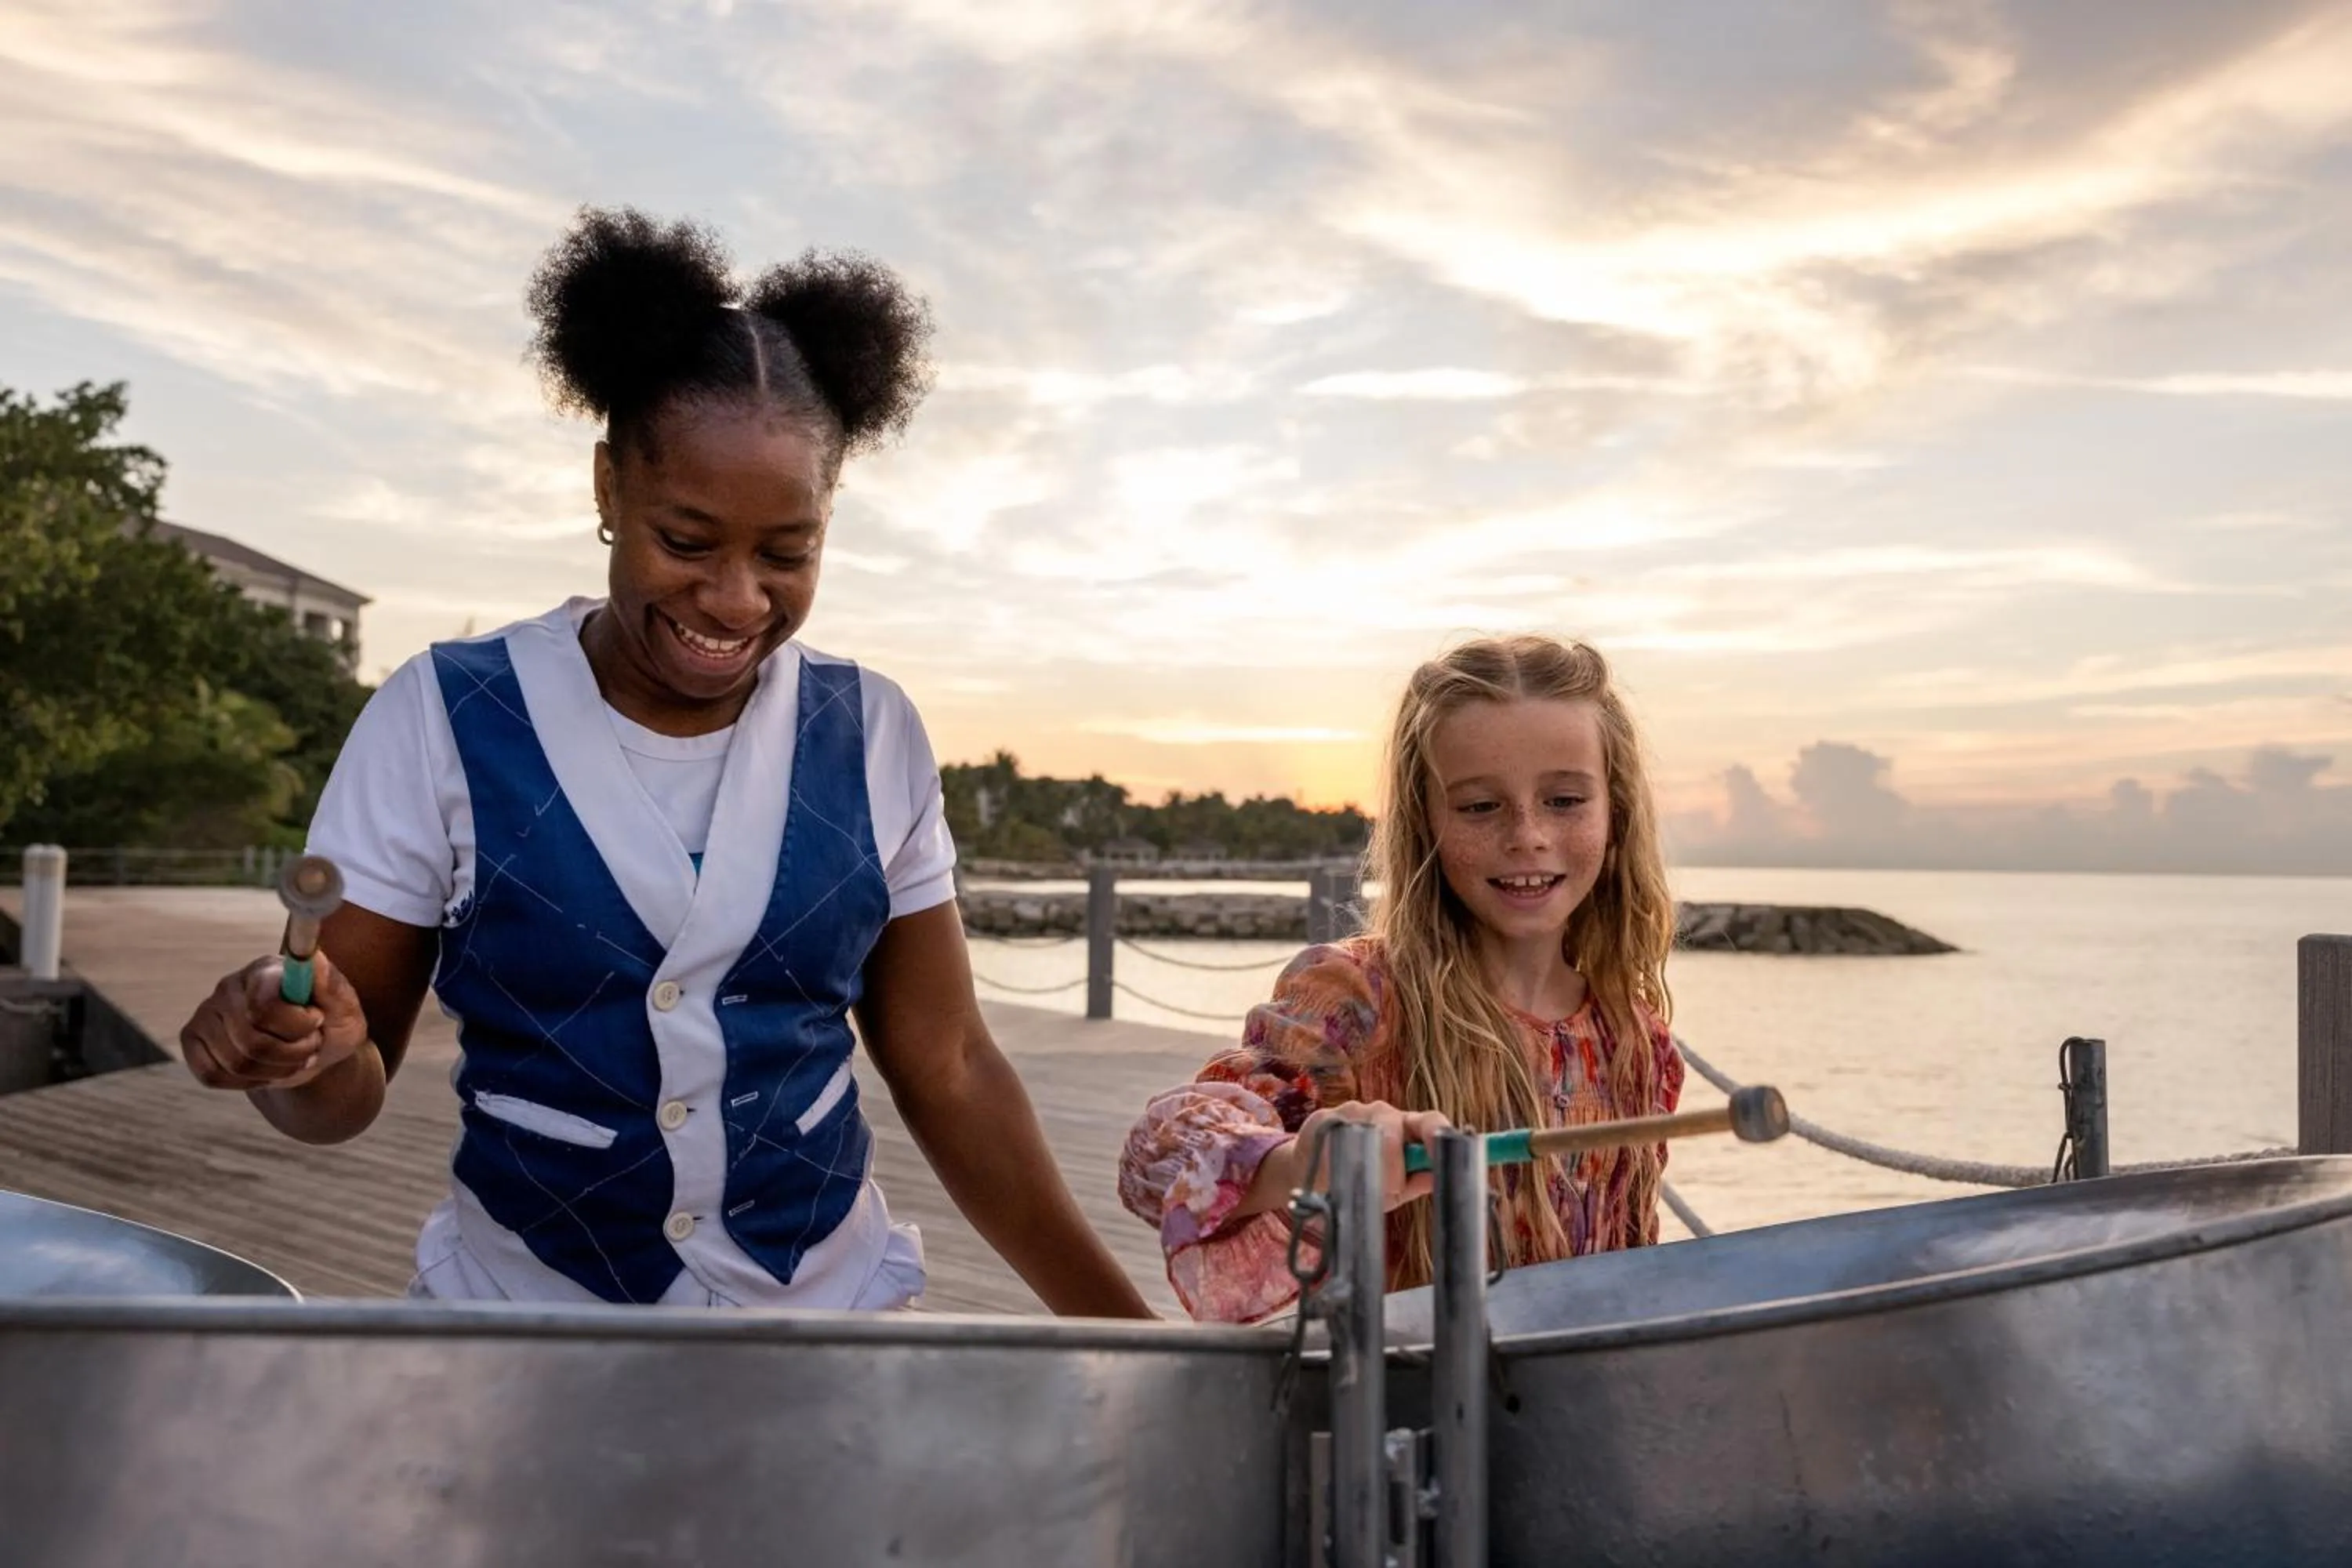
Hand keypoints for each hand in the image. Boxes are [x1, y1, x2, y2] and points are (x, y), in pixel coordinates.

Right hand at [179, 951, 369, 1092]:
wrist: (312, 1052)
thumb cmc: (330, 1025)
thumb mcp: (345, 1009)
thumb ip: (331, 985)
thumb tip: (311, 958)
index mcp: (267, 970)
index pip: (264, 1005)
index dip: (296, 1025)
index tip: (317, 1021)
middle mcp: (230, 986)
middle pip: (251, 1040)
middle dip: (291, 1054)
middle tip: (310, 1046)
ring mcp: (207, 1012)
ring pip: (235, 1062)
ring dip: (274, 1070)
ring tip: (293, 1058)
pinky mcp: (192, 1040)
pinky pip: (211, 1074)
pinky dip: (246, 1082)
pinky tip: (264, 1069)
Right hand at [1291, 1100, 1452, 1213]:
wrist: (1310, 1176)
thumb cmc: (1359, 1181)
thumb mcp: (1393, 1189)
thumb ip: (1416, 1182)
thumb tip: (1438, 1178)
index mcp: (1406, 1128)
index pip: (1429, 1122)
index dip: (1438, 1134)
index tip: (1444, 1152)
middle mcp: (1382, 1113)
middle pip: (1394, 1130)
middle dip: (1391, 1167)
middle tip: (1387, 1191)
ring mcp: (1353, 1111)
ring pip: (1364, 1134)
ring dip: (1363, 1166)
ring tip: (1354, 1183)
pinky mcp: (1325, 1116)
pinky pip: (1336, 1136)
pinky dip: (1336, 1159)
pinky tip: (1331, 1169)